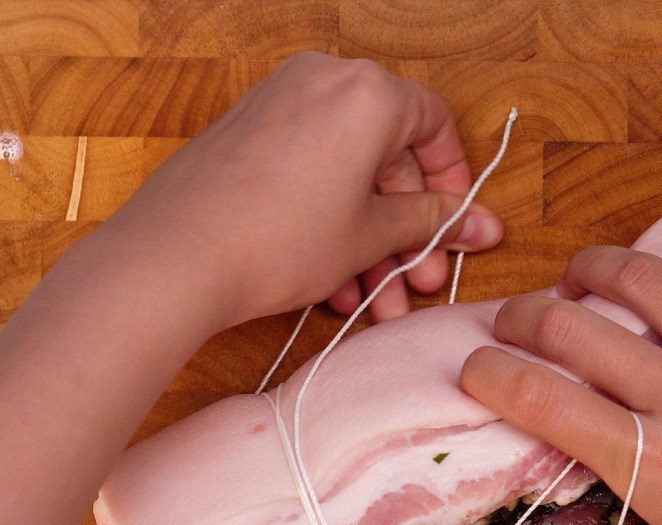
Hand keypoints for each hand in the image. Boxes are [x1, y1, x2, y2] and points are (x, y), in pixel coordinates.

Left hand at [100, 52, 502, 327]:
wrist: (177, 257)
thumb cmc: (281, 239)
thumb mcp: (370, 235)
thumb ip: (432, 222)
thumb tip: (484, 225)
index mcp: (366, 92)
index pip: (433, 124)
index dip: (452, 180)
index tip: (454, 223)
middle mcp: (323, 83)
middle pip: (387, 159)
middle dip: (407, 233)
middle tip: (417, 283)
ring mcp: (279, 106)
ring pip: (346, 177)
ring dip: (368, 245)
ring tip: (374, 304)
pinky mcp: (247, 137)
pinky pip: (308, 176)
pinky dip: (328, 225)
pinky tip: (333, 286)